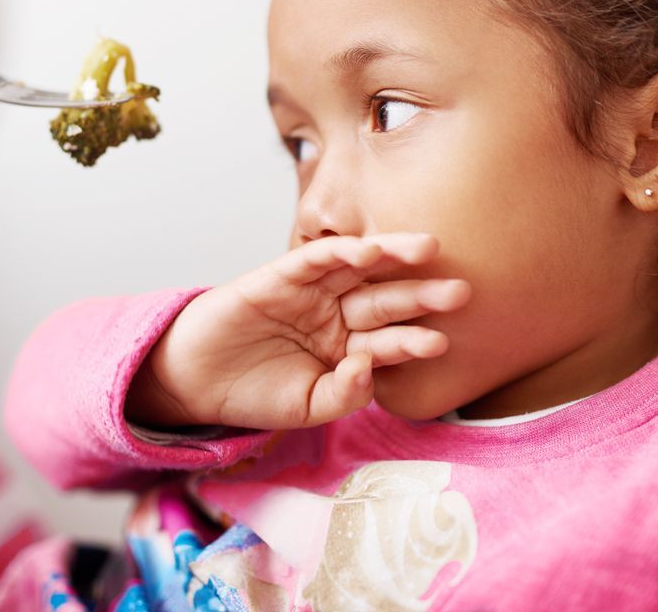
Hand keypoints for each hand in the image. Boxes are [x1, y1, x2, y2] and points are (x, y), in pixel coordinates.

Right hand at [126, 233, 470, 430]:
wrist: (196, 380)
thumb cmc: (255, 393)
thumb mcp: (306, 408)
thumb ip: (343, 394)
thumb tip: (369, 369)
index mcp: (349, 347)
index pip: (389, 340)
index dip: (414, 340)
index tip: (442, 342)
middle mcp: (337, 314)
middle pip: (387, 300)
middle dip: (423, 295)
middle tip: (461, 291)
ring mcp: (312, 292)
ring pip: (360, 269)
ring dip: (393, 257)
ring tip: (428, 250)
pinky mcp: (282, 274)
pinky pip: (316, 259)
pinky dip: (341, 252)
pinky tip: (369, 251)